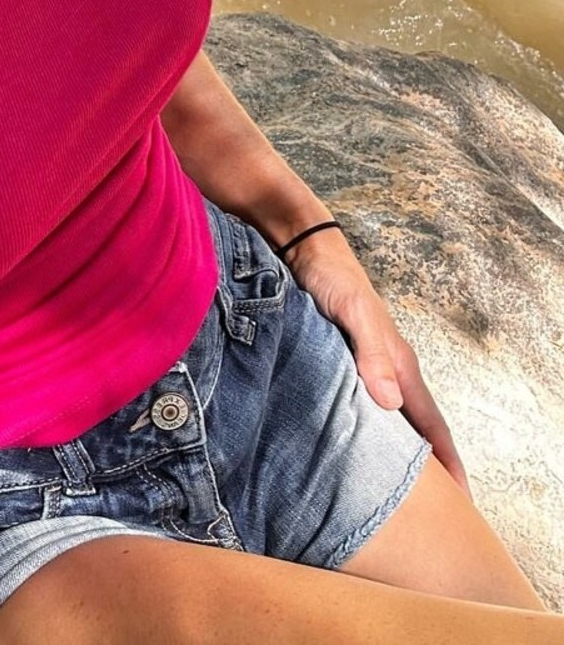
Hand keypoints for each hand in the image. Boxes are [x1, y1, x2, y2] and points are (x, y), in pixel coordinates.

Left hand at [283, 226, 472, 500]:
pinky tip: (346, 448)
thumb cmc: (331, 277)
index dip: (446, 463)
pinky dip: (361, 431)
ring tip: (386, 492)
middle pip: (413, 428)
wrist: (302, 247)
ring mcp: (363, 366)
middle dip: (423, 469)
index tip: (460, 503)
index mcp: (399, 363)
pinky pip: (357, 406)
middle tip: (423, 515)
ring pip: (385, 419)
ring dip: (391, 452)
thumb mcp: (352, 311)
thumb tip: (391, 404)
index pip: (431, 423)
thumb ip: (372, 353)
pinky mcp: (337, 361)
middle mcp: (386, 369)